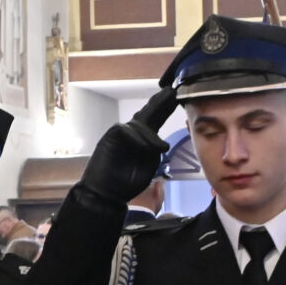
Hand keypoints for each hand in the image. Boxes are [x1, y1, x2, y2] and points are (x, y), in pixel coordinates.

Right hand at [79, 87, 176, 204]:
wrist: (107, 193)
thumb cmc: (128, 181)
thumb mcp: (150, 165)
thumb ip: (155, 151)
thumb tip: (162, 143)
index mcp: (146, 138)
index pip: (157, 119)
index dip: (167, 108)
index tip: (178, 97)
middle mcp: (134, 132)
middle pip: (148, 113)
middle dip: (160, 102)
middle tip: (172, 91)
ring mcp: (122, 133)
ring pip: (139, 125)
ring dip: (151, 135)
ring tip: (162, 148)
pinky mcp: (110, 136)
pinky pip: (125, 131)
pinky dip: (137, 138)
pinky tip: (145, 147)